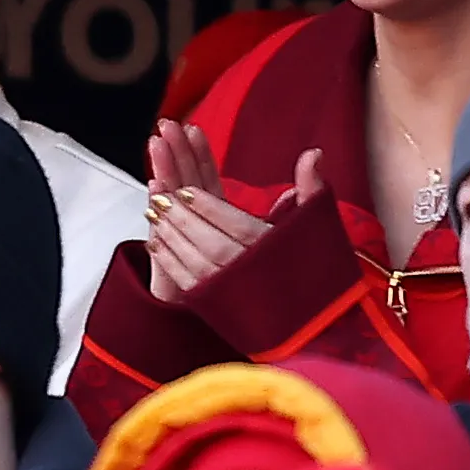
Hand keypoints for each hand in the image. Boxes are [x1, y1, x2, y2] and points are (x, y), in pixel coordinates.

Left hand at [144, 123, 322, 304]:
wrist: (315, 316)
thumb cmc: (313, 268)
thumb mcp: (315, 225)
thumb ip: (309, 188)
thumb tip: (312, 153)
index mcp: (274, 251)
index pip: (237, 224)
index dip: (209, 206)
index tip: (187, 189)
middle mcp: (252, 273)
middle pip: (210, 242)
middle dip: (182, 218)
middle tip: (161, 196)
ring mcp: (234, 294)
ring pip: (195, 263)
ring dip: (171, 237)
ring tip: (154, 212)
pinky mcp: (219, 309)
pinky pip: (189, 283)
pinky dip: (170, 262)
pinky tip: (156, 243)